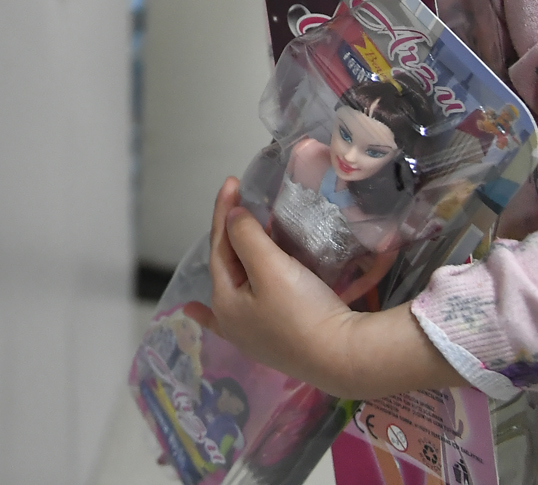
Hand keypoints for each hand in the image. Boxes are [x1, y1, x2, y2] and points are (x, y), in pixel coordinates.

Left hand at [205, 179, 464, 401]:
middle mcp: (231, 321)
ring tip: (227, 241)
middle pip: (227, 266)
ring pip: (235, 286)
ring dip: (233, 262)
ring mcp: (251, 336)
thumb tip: (232, 217)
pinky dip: (212, 314)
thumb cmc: (303, 310)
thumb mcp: (271, 267)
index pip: (219, 246)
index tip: (232, 181)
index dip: (224, 212)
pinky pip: (237, 317)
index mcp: (225, 301)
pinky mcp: (274, 342)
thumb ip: (246, 237)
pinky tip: (193, 312)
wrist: (344, 357)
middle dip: (229, 235)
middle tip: (239, 203)